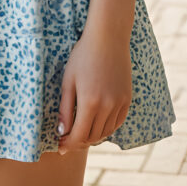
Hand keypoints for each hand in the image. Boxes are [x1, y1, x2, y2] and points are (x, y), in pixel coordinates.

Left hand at [55, 30, 131, 153]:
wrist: (108, 37)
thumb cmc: (83, 56)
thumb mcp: (68, 81)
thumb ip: (65, 110)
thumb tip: (62, 133)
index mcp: (90, 103)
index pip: (78, 136)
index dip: (67, 145)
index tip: (59, 147)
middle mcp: (107, 107)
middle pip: (92, 137)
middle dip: (78, 142)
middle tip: (67, 141)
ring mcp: (119, 103)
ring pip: (105, 132)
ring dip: (92, 137)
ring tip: (80, 133)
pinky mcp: (127, 99)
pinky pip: (117, 122)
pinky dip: (106, 128)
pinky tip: (97, 124)